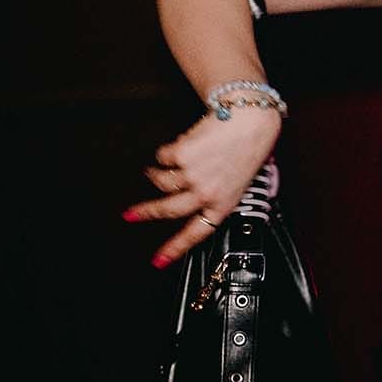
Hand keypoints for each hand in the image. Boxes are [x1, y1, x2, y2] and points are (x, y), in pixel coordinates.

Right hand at [123, 108, 280, 266]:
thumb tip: (196, 204)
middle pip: (168, 210)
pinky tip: (181, 145)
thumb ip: (217, 196)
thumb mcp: (239, 182)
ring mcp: (192, 175)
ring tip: (158, 168)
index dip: (174, 248)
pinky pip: (163, 157)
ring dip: (155, 174)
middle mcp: (206, 193)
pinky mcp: (182, 155)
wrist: (251, 121)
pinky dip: (168, 151)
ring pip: (161, 181)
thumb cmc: (249, 148)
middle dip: (145, 213)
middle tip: (130, 215)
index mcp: (222, 204)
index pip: (195, 234)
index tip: (158, 261)